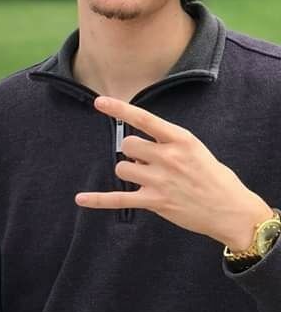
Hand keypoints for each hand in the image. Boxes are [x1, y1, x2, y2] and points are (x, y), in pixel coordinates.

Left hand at [75, 96, 272, 248]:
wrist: (231, 209)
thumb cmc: (212, 176)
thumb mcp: (194, 148)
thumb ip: (165, 142)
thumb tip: (133, 145)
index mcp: (180, 139)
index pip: (144, 119)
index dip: (120, 109)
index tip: (99, 102)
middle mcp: (169, 157)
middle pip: (127, 145)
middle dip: (132, 153)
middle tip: (150, 162)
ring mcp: (160, 180)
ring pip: (122, 168)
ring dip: (130, 173)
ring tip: (151, 180)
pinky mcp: (154, 201)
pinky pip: (118, 198)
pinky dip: (98, 200)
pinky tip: (80, 199)